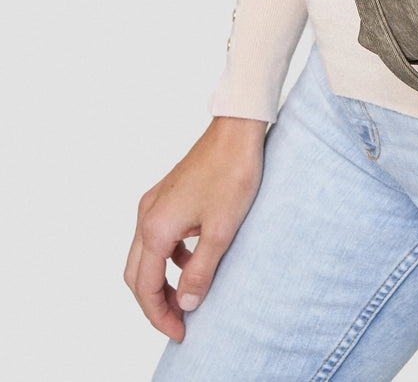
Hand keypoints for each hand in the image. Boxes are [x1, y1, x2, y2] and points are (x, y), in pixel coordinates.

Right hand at [124, 115, 266, 341]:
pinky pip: (158, 235)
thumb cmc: (232, 174)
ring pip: (145, 254)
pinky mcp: (167, 194)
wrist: (237, 129)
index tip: (180, 333)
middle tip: (179, 323)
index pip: (145, 287)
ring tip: (186, 297)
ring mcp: (154, 202)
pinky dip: (169, 256)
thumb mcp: (221, 230)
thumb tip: (186, 304)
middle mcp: (146, 215)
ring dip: (160, 280)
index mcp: (156, 228)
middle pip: (136, 274)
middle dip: (154, 303)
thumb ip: (201, 271)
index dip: (160, 316)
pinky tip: (192, 260)